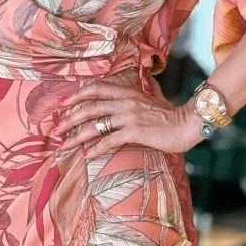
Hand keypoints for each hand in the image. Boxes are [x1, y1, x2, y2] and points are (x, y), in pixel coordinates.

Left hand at [63, 80, 201, 156]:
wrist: (189, 122)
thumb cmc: (170, 116)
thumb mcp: (148, 102)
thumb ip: (133, 102)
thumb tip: (122, 106)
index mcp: (127, 93)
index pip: (96, 89)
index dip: (77, 96)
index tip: (63, 105)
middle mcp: (125, 102)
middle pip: (89, 107)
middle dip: (69, 118)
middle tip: (56, 129)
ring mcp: (129, 116)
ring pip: (95, 124)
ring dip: (76, 135)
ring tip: (64, 145)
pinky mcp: (136, 132)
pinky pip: (110, 140)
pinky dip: (96, 148)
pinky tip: (86, 156)